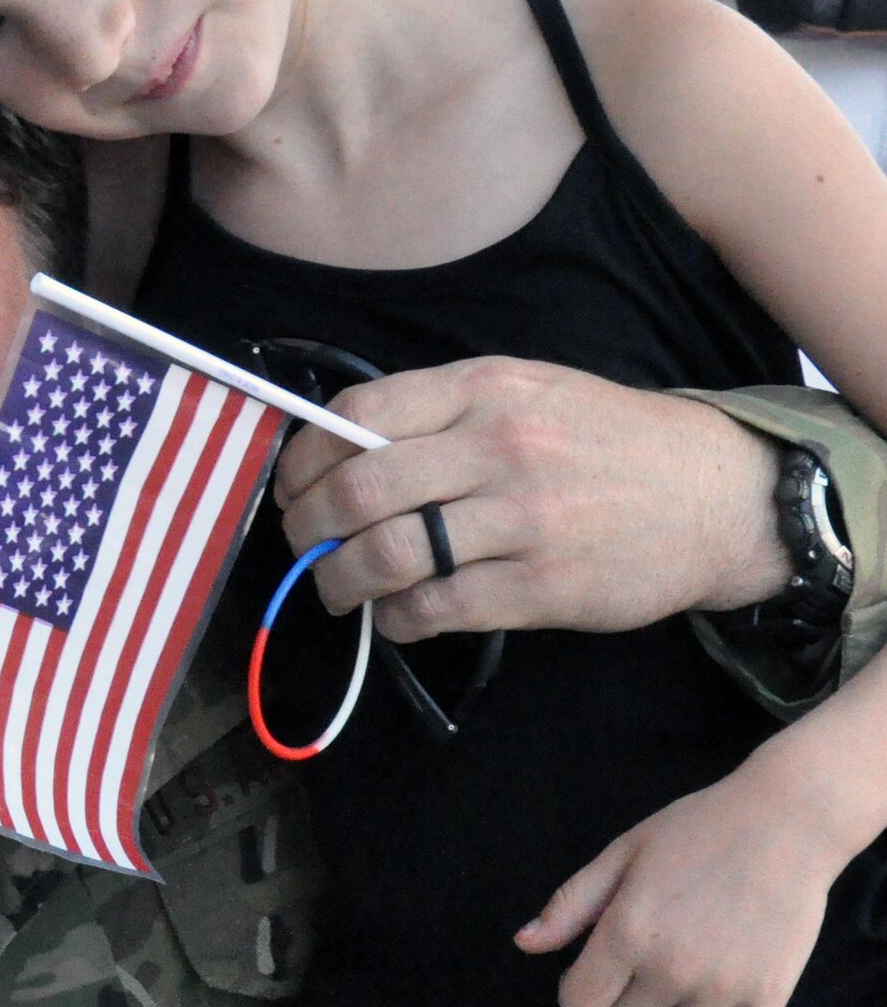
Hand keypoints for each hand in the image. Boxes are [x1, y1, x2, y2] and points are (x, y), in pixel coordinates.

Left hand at [272, 356, 788, 641]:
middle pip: (359, 490)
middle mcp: (498, 447)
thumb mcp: (528, 391)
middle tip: (301, 544)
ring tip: (337, 588)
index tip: (290, 487)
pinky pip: (435, 608)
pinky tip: (396, 614)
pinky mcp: (539, 586)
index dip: (303, 458)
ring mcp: (520, 519)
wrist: (716, 494)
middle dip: (307, 527)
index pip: (358, 417)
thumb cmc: (606, 441)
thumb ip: (441, 412)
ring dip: (339, 580)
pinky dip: (396, 618)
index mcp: (485, 388)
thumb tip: (341, 449)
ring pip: (387, 555)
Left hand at [514, 754, 842, 1006]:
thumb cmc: (696, 830)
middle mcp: (672, 969)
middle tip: (617, 1001)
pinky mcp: (766, 1000)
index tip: (587, 979)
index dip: (575, 995)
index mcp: (629, 932)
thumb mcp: (621, 853)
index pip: (578, 1004)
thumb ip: (571, 905)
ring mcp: (722, 990)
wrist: (784, 822)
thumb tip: (524, 946)